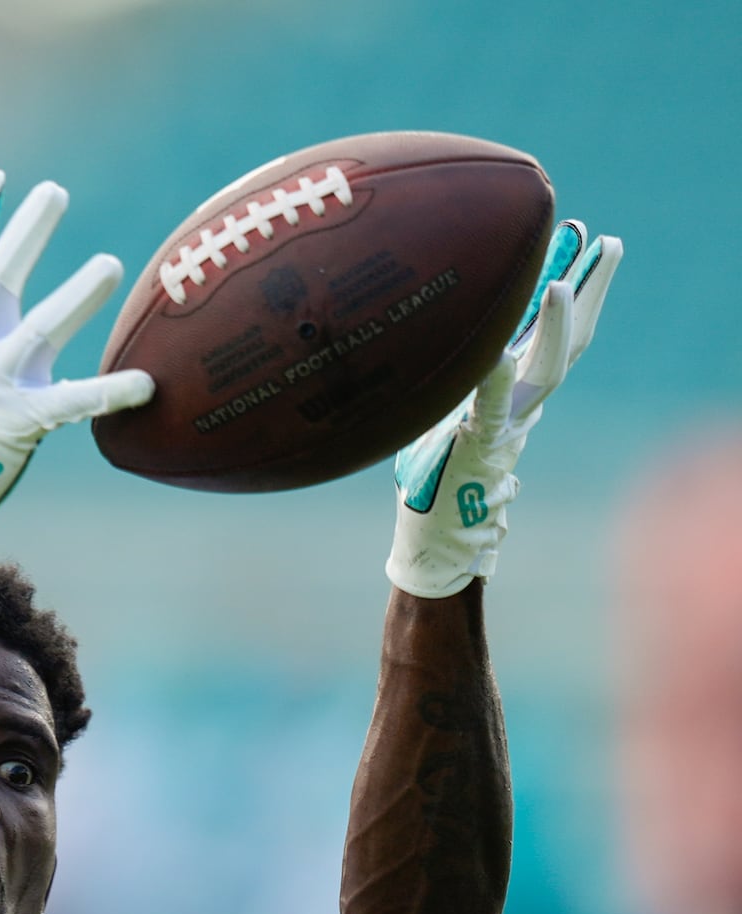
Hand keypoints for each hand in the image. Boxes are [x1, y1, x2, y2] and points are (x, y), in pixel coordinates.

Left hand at [386, 220, 623, 597]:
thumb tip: (439, 337)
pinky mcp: (479, 446)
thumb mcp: (440, 417)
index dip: (574, 294)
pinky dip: (492, 376)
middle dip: (592, 291)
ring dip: (557, 328)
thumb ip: (452, 383)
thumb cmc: (430, 481)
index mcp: (515, 397)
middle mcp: (521, 408)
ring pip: (547, 371)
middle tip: (609, 243)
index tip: (584, 248)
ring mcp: (507, 427)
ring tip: (562, 283)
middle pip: (571, 343)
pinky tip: (495, 349)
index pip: (555, 338)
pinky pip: (489, 405)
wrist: (435, 544)